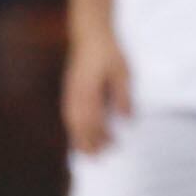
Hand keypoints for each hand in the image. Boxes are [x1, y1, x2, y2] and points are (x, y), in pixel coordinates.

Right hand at [62, 31, 131, 156]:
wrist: (90, 36)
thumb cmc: (109, 54)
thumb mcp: (123, 73)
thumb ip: (123, 96)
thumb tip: (127, 120)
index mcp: (88, 92)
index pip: (93, 122)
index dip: (101, 137)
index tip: (112, 148)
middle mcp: (75, 95)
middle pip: (79, 126)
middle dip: (88, 144)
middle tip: (98, 159)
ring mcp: (70, 93)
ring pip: (72, 122)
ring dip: (80, 138)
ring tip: (88, 152)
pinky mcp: (70, 91)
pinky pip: (69, 115)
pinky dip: (74, 128)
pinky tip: (80, 134)